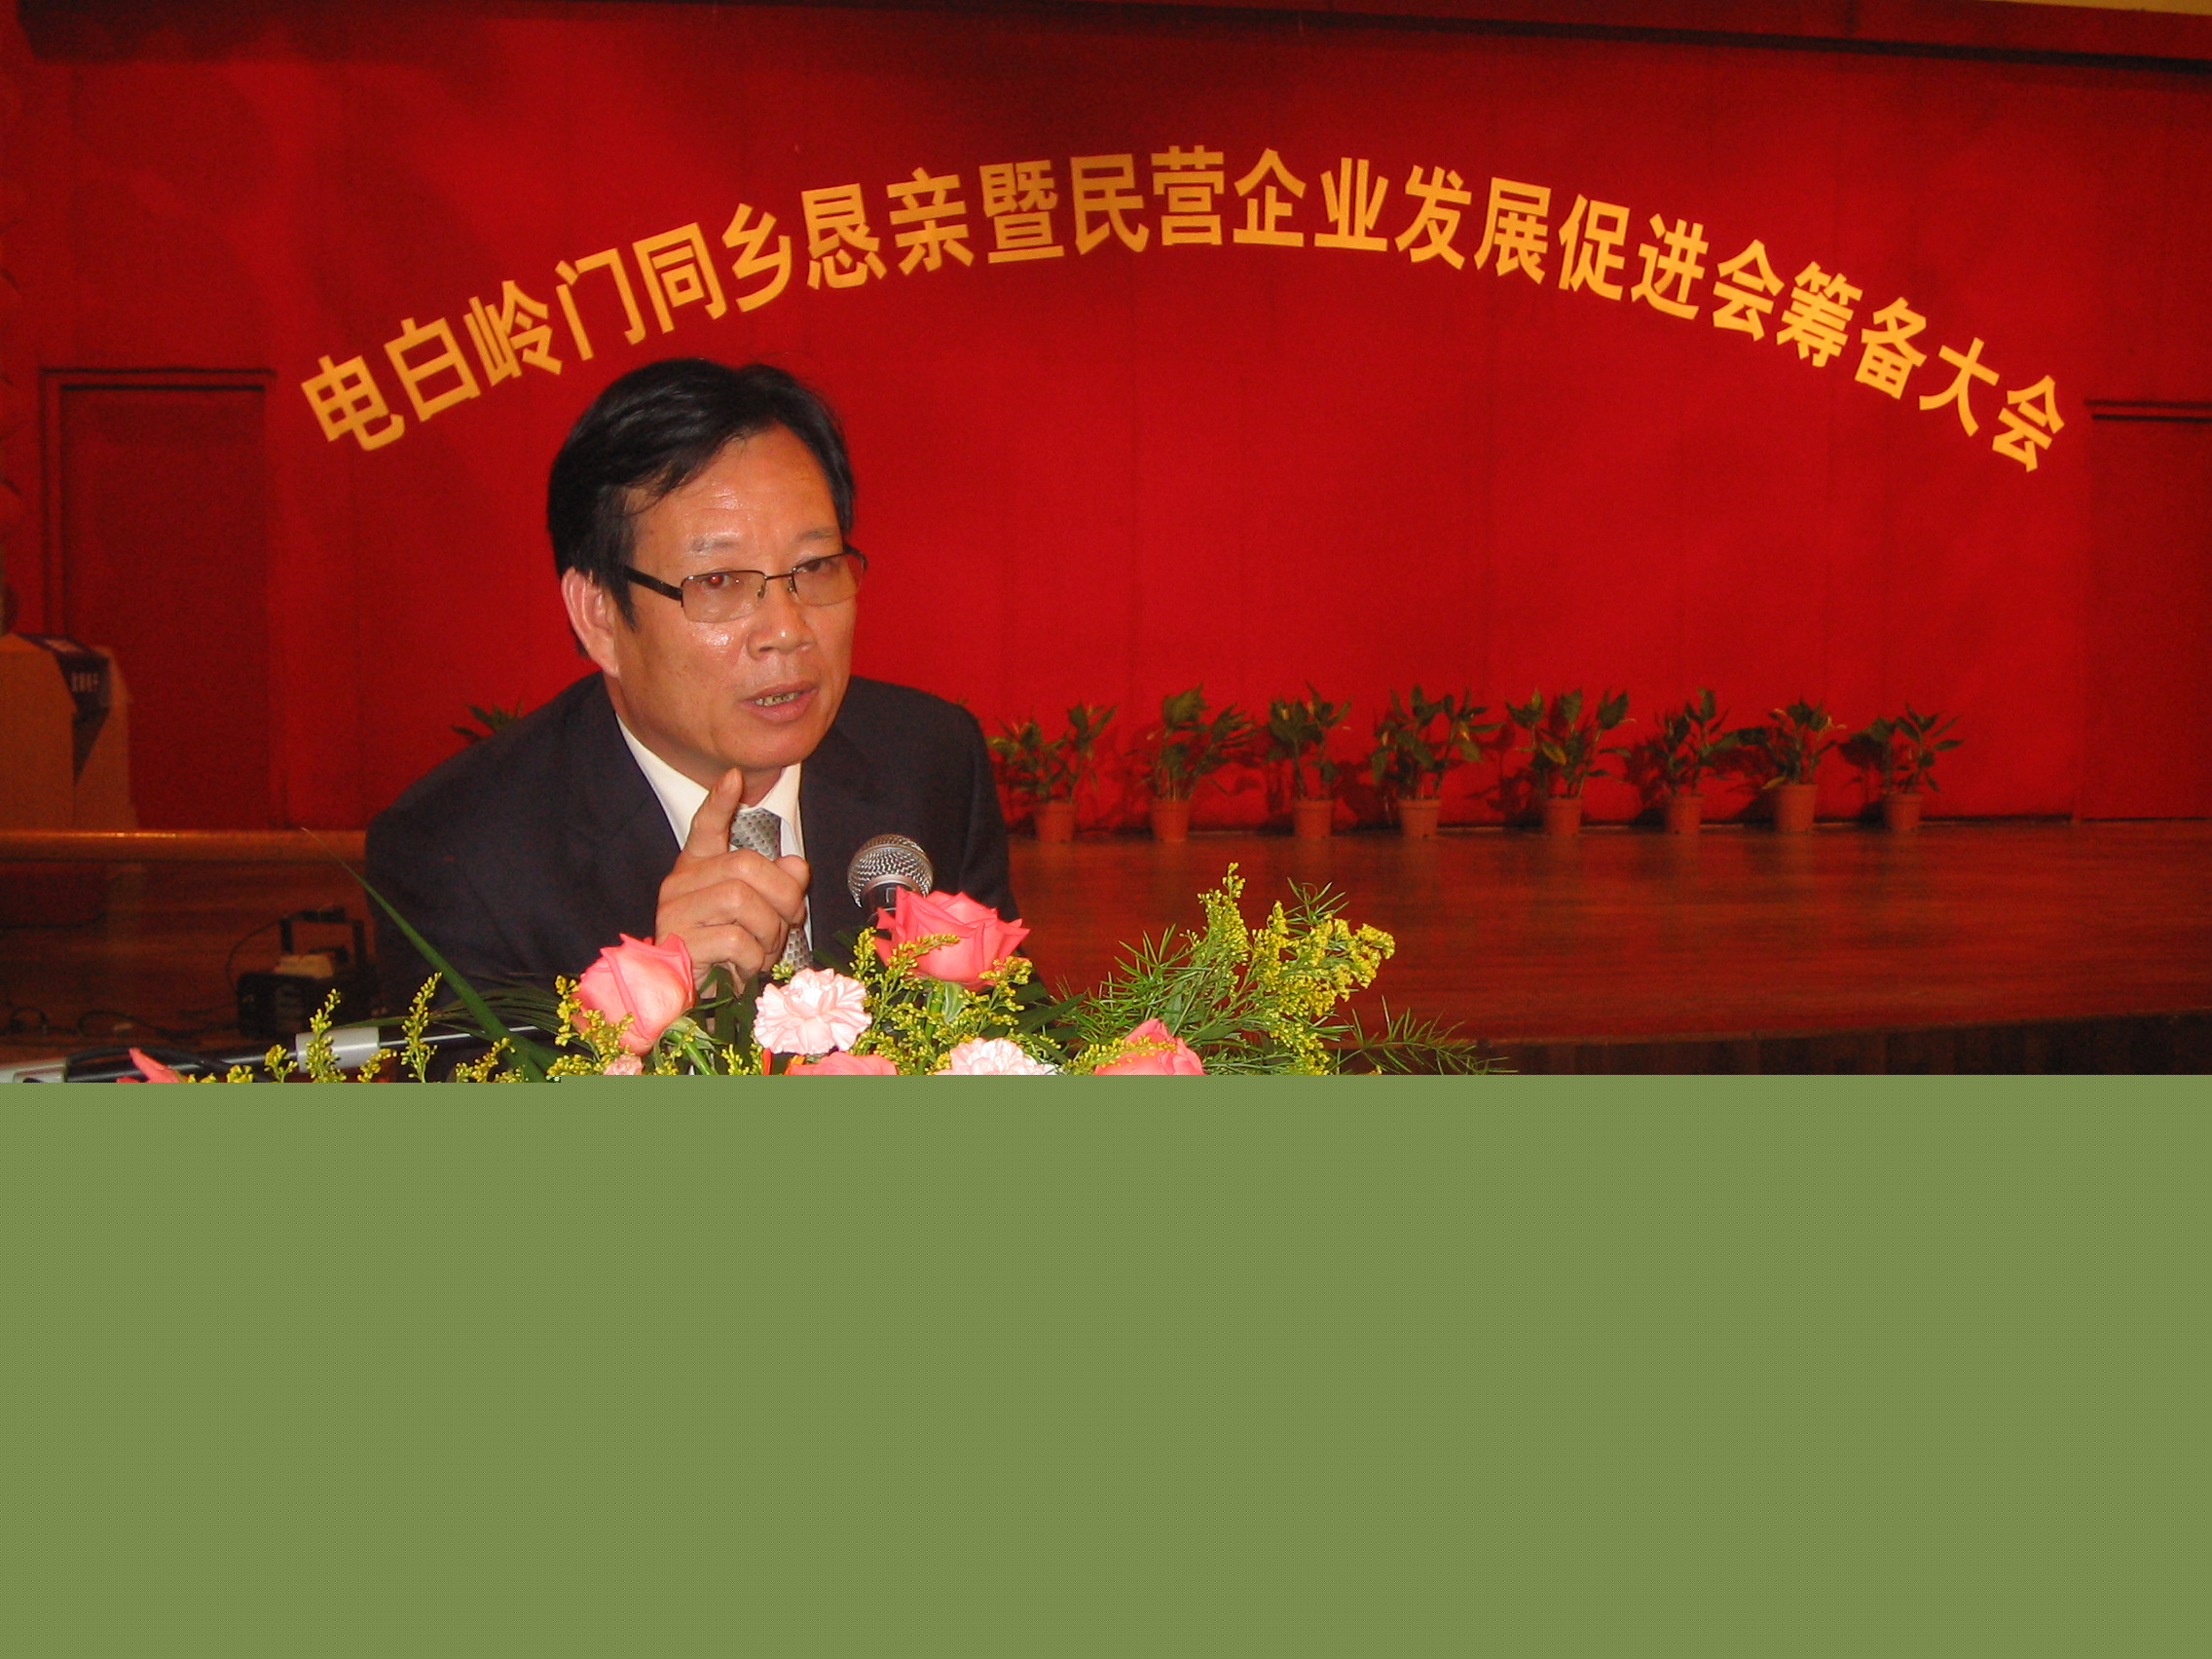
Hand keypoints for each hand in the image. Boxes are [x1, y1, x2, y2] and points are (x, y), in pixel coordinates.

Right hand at [654, 769, 809, 982]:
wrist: (695, 1003)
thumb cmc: (728, 957)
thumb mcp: (762, 917)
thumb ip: (779, 887)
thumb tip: (796, 865)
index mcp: (698, 871)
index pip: (704, 827)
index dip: (719, 802)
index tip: (734, 776)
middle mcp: (680, 884)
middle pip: (746, 865)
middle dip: (783, 897)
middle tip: (789, 925)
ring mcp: (675, 912)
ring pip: (742, 900)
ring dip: (769, 932)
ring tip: (765, 952)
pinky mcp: (678, 943)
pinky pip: (734, 939)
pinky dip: (754, 957)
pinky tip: (746, 968)